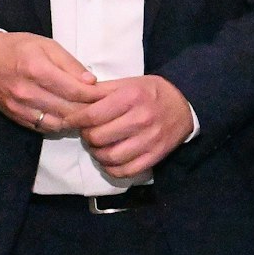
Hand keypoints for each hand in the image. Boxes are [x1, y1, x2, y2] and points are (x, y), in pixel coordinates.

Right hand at [0, 32, 102, 132]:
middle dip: (90, 110)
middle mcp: (28, 92)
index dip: (95, 95)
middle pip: (69, 109)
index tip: (108, 95)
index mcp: (38, 69)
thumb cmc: (18, 48)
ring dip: (77, 121)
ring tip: (89, 114)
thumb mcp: (47, 45)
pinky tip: (69, 117)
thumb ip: (70, 64)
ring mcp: (21, 107)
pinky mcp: (16, 117)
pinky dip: (61, 125)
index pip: (75, 91)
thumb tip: (91, 81)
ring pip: (59, 123)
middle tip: (105, 108)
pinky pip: (45, 128)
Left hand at [68, 75, 193, 177]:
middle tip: (87, 133)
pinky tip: (109, 159)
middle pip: (98, 137)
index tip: (69, 121)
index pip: (93, 115)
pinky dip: (111, 168)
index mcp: (131, 97)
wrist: (184, 105)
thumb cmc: (151, 92)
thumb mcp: (128, 83)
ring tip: (97, 146)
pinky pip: (125, 171)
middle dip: (86, 137)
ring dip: (97, 154)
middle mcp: (140, 119)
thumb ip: (101, 90)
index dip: (75, 120)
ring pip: (110, 157)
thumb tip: (75, 95)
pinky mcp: (155, 156)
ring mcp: (149, 140)